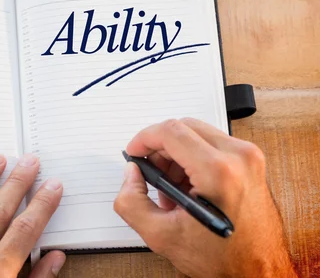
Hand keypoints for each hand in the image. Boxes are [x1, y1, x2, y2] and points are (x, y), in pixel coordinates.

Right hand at [114, 118, 296, 277]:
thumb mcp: (161, 235)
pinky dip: (192, 158)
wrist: (259, 270)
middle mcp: (239, 157)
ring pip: (197, 133)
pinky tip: (187, 186)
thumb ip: (131, 201)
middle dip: (159, 146)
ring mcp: (249, 157)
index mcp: (219, 171)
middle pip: (184, 127)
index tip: (135, 152)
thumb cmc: (223, 258)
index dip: (144, 138)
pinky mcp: (251, 161)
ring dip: (175, 153)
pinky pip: (212, 143)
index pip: (171, 131)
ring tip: (170, 187)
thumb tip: (131, 174)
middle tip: (150, 171)